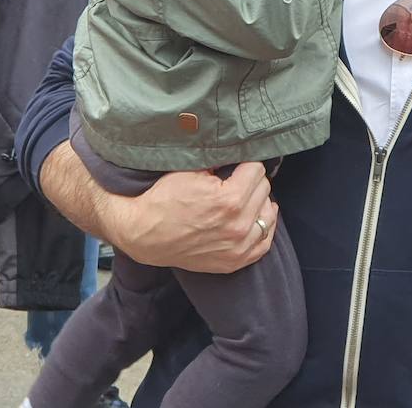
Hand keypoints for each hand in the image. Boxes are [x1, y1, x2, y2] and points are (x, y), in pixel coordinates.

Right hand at [107, 162, 277, 272]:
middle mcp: (238, 225)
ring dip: (259, 202)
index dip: (246, 162)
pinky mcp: (233, 261)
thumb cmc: (164, 198)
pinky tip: (255, 217)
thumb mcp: (191, 170)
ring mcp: (237, 247)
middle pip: (264, 189)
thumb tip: (239, 149)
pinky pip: (264, 243)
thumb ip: (220, 159)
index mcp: (230, 199)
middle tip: (237, 179)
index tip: (238, 163)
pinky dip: (263, 228)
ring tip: (246, 197)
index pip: (257, 169)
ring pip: (268, 215)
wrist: (142, 232)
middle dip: (251, 180)